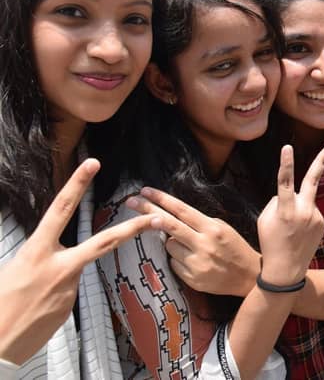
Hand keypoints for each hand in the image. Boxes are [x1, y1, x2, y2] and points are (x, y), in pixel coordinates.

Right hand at [0, 159, 155, 364]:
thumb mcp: (14, 268)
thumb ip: (39, 257)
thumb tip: (51, 255)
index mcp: (36, 251)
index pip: (61, 209)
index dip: (77, 184)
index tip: (93, 164)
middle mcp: (58, 266)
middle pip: (104, 241)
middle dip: (133, 228)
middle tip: (156, 217)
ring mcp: (69, 287)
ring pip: (74, 272)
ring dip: (57, 281)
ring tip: (30, 300)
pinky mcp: (71, 305)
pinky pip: (66, 292)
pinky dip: (53, 297)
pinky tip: (36, 311)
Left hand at [126, 189, 260, 297]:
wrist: (249, 277)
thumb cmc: (235, 248)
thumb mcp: (223, 228)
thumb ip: (200, 223)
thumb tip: (174, 219)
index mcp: (212, 228)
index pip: (182, 210)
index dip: (162, 199)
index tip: (146, 190)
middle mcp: (203, 244)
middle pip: (169, 225)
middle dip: (148, 211)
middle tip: (131, 201)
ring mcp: (197, 263)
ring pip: (169, 247)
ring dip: (173, 244)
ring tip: (191, 248)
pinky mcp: (192, 279)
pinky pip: (174, 264)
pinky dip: (179, 260)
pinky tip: (194, 262)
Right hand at [257, 145, 323, 285]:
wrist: (286, 270)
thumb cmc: (270, 242)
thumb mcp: (264, 220)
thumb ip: (276, 202)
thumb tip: (288, 193)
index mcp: (285, 209)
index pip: (284, 181)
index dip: (286, 163)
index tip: (287, 147)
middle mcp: (303, 211)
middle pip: (312, 180)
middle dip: (321, 161)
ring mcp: (315, 217)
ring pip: (304, 200)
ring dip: (297, 207)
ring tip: (289, 228)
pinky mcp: (322, 223)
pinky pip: (309, 211)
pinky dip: (303, 217)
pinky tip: (298, 232)